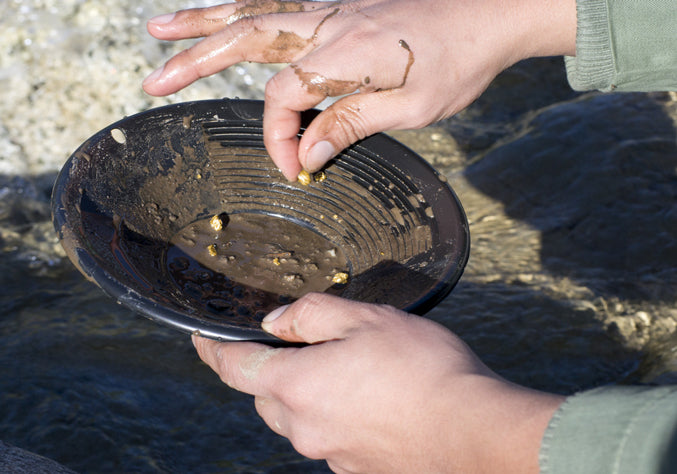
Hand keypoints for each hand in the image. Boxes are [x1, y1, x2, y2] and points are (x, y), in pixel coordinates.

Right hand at [143, 0, 575, 179]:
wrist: (490, 12)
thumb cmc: (457, 61)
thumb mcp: (410, 107)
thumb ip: (350, 124)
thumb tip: (306, 152)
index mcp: (343, 54)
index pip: (287, 99)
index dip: (281, 139)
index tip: (295, 169)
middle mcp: (327, 24)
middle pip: (245, 38)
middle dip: (194, 60)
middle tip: (154, 79)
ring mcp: (331, 8)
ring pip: (253, 12)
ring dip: (204, 23)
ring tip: (160, 30)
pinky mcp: (339, 6)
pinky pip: (277, 4)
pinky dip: (242, 9)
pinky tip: (225, 17)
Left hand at [193, 293, 563, 472]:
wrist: (477, 434)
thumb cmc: (424, 370)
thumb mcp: (365, 319)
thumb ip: (310, 315)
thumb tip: (276, 323)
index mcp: (296, 387)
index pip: (233, 368)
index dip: (212, 349)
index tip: (200, 338)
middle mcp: (305, 429)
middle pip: (267, 396)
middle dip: (271, 370)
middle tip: (302, 345)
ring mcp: (331, 455)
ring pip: (300, 418)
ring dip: (310, 393)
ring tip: (352, 371)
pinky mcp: (357, 470)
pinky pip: (331, 437)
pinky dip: (338, 415)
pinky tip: (375, 400)